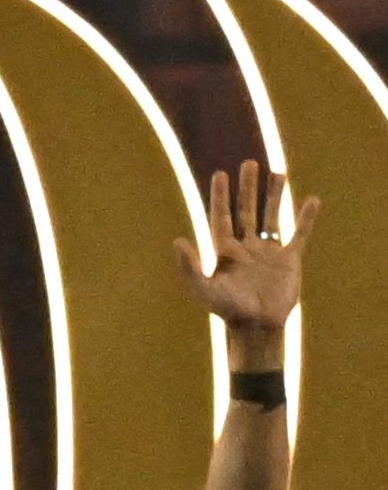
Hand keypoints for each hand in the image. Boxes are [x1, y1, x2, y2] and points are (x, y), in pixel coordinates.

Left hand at [197, 159, 312, 341]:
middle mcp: (246, 245)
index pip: (221, 215)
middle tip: (249, 163)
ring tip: (278, 173)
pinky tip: (311, 200)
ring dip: (275, 195)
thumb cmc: (227, 310)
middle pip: (247, 209)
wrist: (257, 326)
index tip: (221, 174)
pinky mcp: (289, 259)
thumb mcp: (204, 288)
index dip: (220, 195)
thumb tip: (178, 241)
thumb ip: (190, 266)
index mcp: (225, 249)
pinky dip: (305, 218)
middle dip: (248, 187)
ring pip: (272, 216)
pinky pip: (299, 234)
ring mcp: (268, 251)